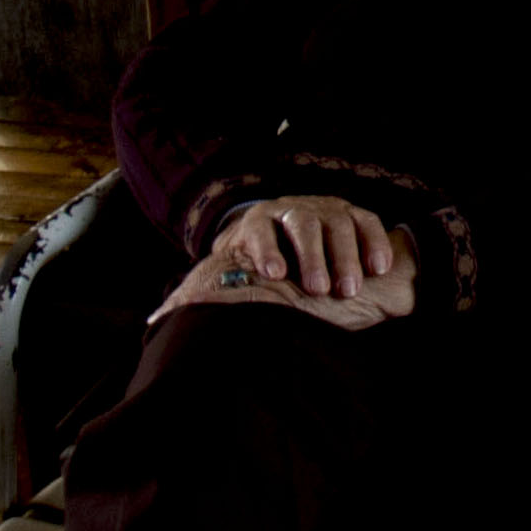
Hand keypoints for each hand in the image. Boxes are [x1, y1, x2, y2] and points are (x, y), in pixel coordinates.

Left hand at [163, 192, 414, 329]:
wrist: (297, 235)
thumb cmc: (262, 268)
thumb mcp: (233, 274)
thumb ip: (202, 295)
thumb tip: (154, 322)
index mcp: (257, 223)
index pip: (259, 230)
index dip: (266, 250)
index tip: (274, 276)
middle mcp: (292, 210)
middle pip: (302, 224)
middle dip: (312, 256)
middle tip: (317, 289)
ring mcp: (327, 208)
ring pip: (336, 223)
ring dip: (343, 256)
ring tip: (347, 289)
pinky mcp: (355, 213)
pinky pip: (366, 222)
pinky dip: (373, 243)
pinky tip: (377, 269)